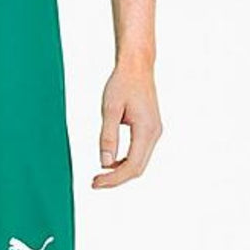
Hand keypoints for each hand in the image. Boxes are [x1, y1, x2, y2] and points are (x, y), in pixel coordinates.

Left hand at [92, 61, 161, 188]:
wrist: (137, 66)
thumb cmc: (122, 83)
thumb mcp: (110, 110)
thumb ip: (108, 136)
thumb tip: (104, 163)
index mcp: (146, 129)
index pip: (131, 166)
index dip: (113, 178)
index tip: (95, 182)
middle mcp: (154, 133)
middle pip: (137, 169)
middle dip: (116, 179)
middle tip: (94, 182)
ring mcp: (154, 132)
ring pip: (139, 163)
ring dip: (120, 173)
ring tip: (100, 175)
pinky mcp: (150, 130)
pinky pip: (139, 154)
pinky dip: (124, 163)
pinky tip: (109, 162)